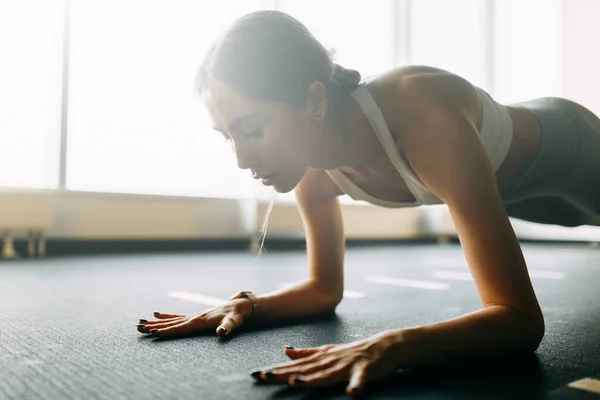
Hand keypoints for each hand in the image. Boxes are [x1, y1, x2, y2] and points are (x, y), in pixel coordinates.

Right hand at [136, 299, 251, 337]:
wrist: (239, 306)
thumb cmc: (235, 317)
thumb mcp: (233, 323)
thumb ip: (227, 328)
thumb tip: (222, 332)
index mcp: (199, 321)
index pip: (179, 327)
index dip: (166, 330)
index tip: (152, 331)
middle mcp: (193, 317)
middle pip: (170, 323)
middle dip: (154, 326)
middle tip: (138, 328)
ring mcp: (194, 316)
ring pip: (171, 320)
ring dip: (156, 322)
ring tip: (141, 322)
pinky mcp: (195, 316)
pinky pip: (177, 317)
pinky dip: (166, 317)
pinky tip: (156, 315)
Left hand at [250, 332, 401, 395]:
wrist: (385, 345)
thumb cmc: (354, 351)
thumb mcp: (327, 350)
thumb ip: (306, 352)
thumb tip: (285, 349)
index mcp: (321, 357)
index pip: (294, 365)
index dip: (275, 369)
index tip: (256, 374)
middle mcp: (330, 360)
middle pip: (304, 369)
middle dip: (284, 373)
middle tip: (264, 376)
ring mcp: (347, 365)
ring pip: (327, 374)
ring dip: (312, 378)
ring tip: (296, 382)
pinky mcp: (365, 371)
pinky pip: (360, 380)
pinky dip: (356, 385)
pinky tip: (351, 392)